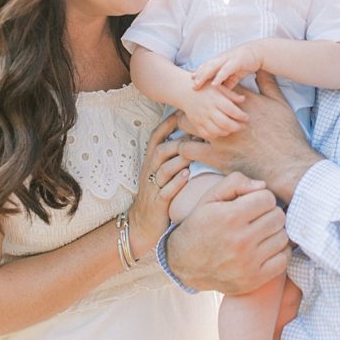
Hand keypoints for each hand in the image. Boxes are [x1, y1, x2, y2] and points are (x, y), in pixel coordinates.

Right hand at [128, 115, 190, 256]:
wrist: (141, 227)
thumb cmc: (156, 196)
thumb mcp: (161, 174)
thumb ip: (173, 156)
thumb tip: (193, 138)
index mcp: (151, 162)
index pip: (157, 138)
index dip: (168, 123)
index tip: (183, 112)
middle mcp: (150, 172)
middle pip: (161, 150)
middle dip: (178, 141)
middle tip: (198, 134)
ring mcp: (153, 188)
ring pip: (164, 169)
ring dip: (179, 159)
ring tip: (195, 152)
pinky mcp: (158, 204)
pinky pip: (165, 191)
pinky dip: (176, 182)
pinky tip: (187, 175)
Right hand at [167, 171, 290, 293]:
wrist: (185, 263)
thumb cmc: (201, 224)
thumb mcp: (210, 197)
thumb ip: (235, 182)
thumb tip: (263, 186)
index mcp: (230, 217)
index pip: (268, 198)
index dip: (262, 198)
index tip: (253, 203)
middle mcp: (240, 241)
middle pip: (278, 217)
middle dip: (270, 213)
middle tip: (258, 218)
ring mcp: (248, 262)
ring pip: (283, 237)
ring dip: (275, 232)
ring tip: (261, 233)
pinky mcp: (254, 279)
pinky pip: (284, 260)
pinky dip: (279, 252)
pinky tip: (265, 248)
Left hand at [177, 71, 322, 202]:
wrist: (287, 164)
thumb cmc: (286, 135)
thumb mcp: (280, 104)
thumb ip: (268, 84)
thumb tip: (264, 68)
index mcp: (240, 102)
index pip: (217, 90)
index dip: (209, 90)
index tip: (205, 94)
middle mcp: (226, 117)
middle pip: (198, 104)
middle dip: (193, 106)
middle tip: (191, 109)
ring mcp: (219, 136)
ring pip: (188, 124)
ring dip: (185, 124)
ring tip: (185, 127)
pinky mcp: (215, 156)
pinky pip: (189, 148)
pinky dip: (185, 147)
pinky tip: (186, 148)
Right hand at [183, 82, 247, 139]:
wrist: (185, 91)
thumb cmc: (205, 88)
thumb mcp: (219, 87)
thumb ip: (231, 94)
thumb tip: (243, 99)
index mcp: (216, 99)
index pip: (231, 110)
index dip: (241, 116)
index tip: (246, 118)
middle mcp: (208, 109)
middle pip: (225, 123)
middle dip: (236, 127)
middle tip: (242, 126)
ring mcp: (201, 117)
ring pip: (216, 131)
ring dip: (227, 132)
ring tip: (233, 129)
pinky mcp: (196, 123)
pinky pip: (206, 134)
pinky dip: (215, 135)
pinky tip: (221, 131)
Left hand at [192, 41, 263, 89]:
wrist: (258, 53)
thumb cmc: (244, 63)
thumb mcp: (234, 74)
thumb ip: (227, 82)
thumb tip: (221, 93)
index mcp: (220, 60)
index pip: (206, 66)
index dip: (198, 73)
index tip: (190, 81)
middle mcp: (221, 58)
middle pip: (206, 67)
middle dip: (198, 76)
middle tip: (191, 85)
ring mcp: (227, 59)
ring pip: (212, 67)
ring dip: (204, 76)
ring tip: (197, 84)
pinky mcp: (235, 62)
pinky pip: (225, 70)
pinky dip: (218, 77)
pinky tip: (214, 84)